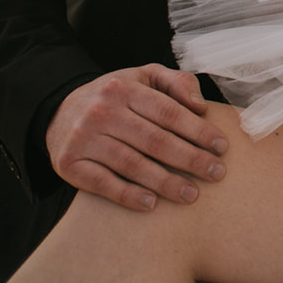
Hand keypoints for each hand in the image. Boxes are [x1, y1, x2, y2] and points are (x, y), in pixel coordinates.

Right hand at [45, 65, 229, 210]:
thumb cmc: (116, 97)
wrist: (60, 112)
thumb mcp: (144, 77)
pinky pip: (103, 184)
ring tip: (191, 194)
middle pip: (154, 140)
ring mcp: (83, 138)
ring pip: (132, 164)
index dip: (198, 131)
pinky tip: (152, 204)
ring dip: (165, 182)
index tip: (222, 147)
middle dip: (190, 159)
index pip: (169, 112)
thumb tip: (201, 105)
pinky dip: (128, 195)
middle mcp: (101, 111)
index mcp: (124, 88)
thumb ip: (176, 82)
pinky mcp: (69, 163)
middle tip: (216, 174)